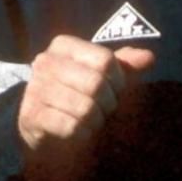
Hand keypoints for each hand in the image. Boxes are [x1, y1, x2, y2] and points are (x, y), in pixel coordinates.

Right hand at [16, 36, 155, 158]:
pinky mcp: (32, 116)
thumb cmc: (79, 95)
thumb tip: (149, 57)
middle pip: (96, 83)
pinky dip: (83, 134)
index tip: (115, 91)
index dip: (119, 80)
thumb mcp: (102, 75)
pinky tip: (78, 132)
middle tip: (103, 110)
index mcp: (63, 46)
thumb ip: (125, 65)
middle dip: (108, 103)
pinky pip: (72, 127)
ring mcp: (35, 89)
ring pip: (86, 108)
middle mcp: (45, 62)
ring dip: (96, 121)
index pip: (105, 60)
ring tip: (90, 121)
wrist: (42, 125)